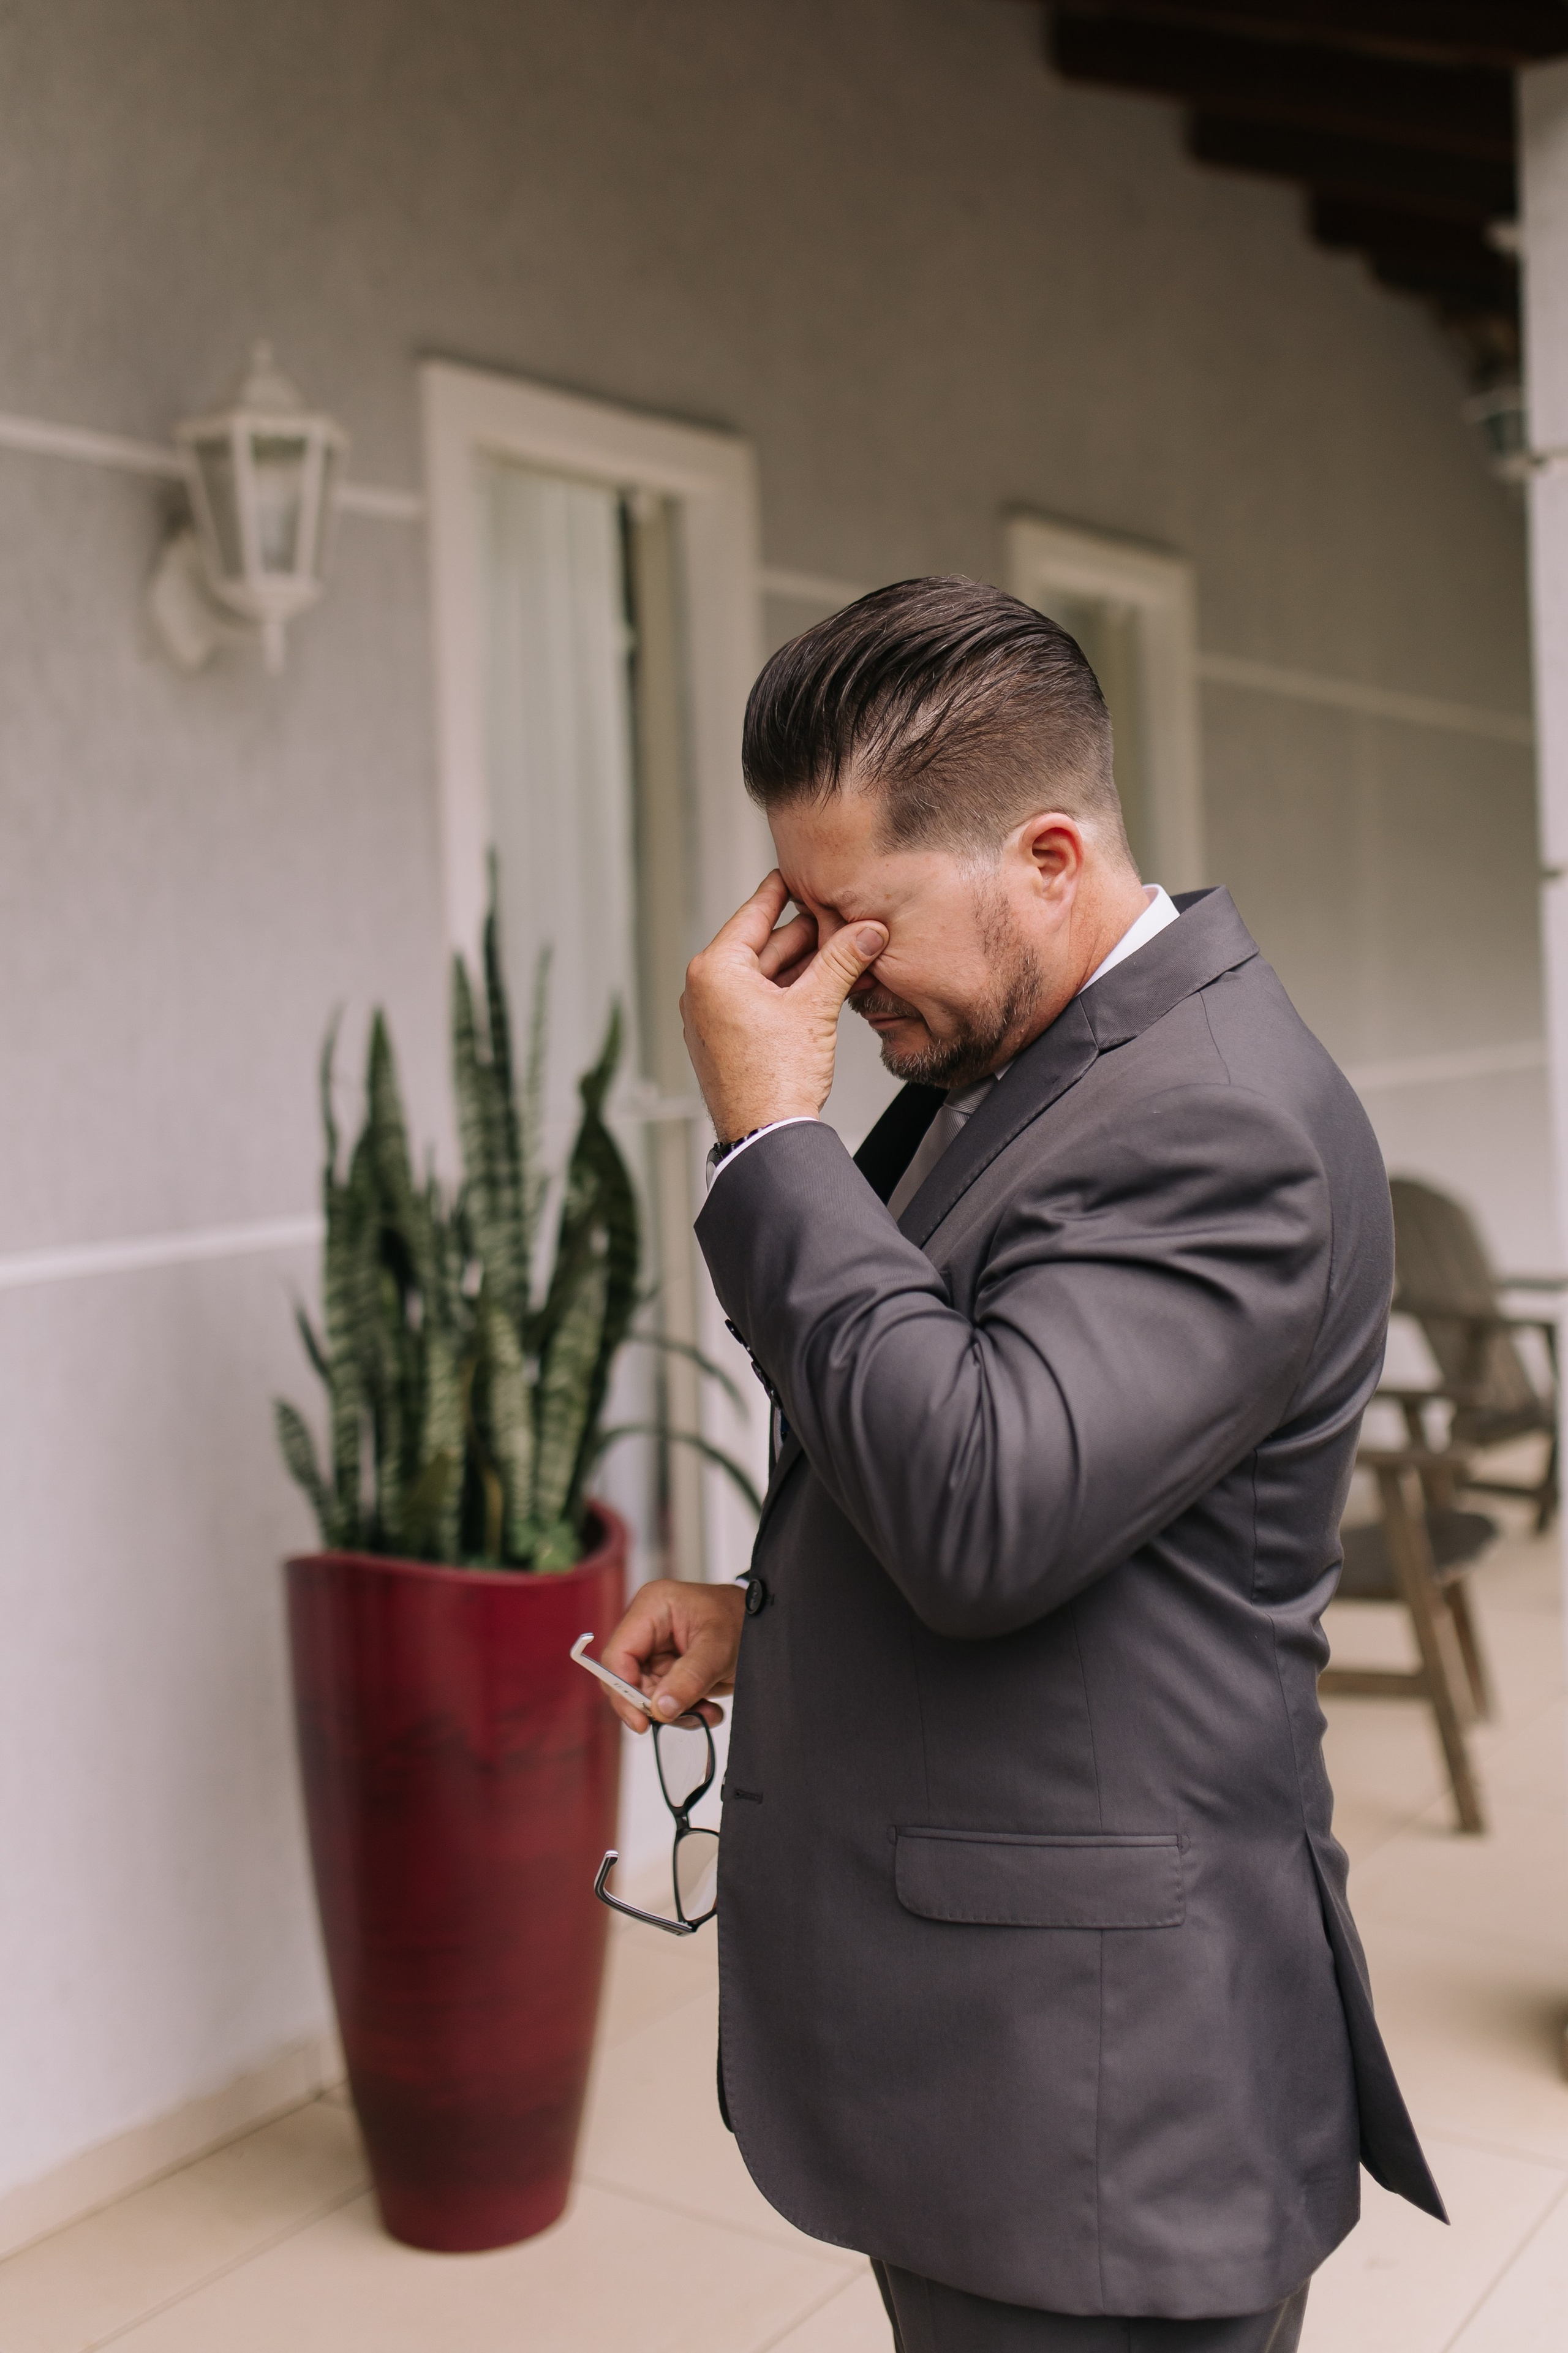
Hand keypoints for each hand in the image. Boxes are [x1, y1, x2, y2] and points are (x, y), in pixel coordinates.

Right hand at [599, 1578, 746, 1733]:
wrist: (763, 1627)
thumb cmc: (742, 1621)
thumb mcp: (719, 1649)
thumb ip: (689, 1679)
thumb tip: (659, 1710)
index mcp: (651, 1607)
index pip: (618, 1655)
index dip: (623, 1691)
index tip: (643, 1721)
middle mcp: (646, 1627)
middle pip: (627, 1678)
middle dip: (655, 1705)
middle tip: (686, 1717)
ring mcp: (655, 1648)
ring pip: (646, 1694)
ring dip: (674, 1711)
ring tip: (707, 1711)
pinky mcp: (666, 1667)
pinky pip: (663, 1698)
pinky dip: (684, 1709)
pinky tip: (708, 1708)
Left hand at [681, 873, 887, 1142]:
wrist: (765, 1136)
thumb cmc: (774, 1080)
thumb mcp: (815, 1007)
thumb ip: (842, 960)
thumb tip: (866, 932)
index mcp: (715, 971)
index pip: (754, 913)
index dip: (782, 891)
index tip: (795, 873)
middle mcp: (704, 991)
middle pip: (763, 946)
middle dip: (805, 937)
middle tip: (840, 919)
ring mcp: (712, 1018)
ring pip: (765, 977)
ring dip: (803, 968)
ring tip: (842, 954)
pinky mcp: (726, 1041)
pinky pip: (759, 1002)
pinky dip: (789, 993)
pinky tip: (822, 989)